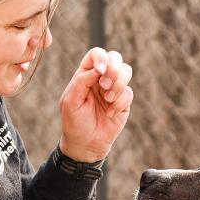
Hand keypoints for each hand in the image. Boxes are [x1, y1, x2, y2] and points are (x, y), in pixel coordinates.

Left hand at [58, 47, 132, 162]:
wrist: (86, 145)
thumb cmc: (74, 122)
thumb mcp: (70, 100)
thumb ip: (81, 80)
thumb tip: (100, 69)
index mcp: (85, 75)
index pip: (96, 54)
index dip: (101, 57)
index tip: (99, 72)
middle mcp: (101, 79)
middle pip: (115, 57)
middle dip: (113, 69)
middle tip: (104, 85)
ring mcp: (114, 89)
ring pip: (126, 71)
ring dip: (118, 85)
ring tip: (108, 99)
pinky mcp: (123, 103)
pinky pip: (129, 93)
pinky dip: (120, 103)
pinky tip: (110, 114)